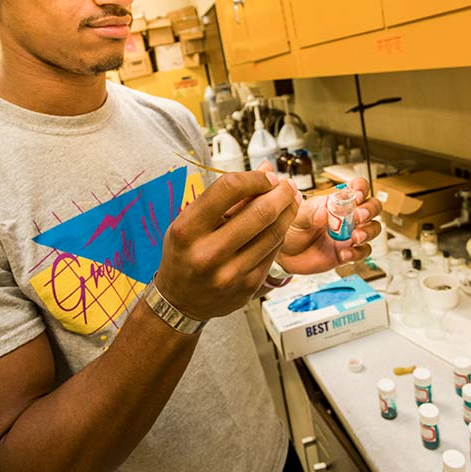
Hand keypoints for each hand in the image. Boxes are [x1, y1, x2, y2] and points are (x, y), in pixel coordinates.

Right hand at [155, 171, 300, 319]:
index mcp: (187, 230)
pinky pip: (273, 253)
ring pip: (273, 234)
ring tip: (291, 200)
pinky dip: (280, 234)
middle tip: (288, 185)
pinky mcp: (247, 287)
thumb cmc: (185, 253)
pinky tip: (281, 224)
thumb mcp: (191, 221)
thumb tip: (266, 170)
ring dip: (288, 212)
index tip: (267, 176)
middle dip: (281, 193)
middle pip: (259, 212)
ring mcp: (229, 274)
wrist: (179, 301)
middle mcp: (207, 253)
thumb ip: (226, 197)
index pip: (228, 189)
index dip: (255, 178)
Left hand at [277, 176, 381, 274]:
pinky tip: (345, 253)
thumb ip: (311, 213)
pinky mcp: (347, 252)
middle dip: (369, 210)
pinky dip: (357, 252)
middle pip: (372, 207)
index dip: (361, 189)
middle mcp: (347, 217)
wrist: (284, 254)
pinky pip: (362, 252)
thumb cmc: (291, 229)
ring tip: (355, 237)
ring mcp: (349, 235)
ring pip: (373, 229)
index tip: (357, 195)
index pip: (357, 188)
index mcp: (335, 201)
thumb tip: (325, 212)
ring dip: (368, 231)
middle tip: (359, 216)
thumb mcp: (297, 216)